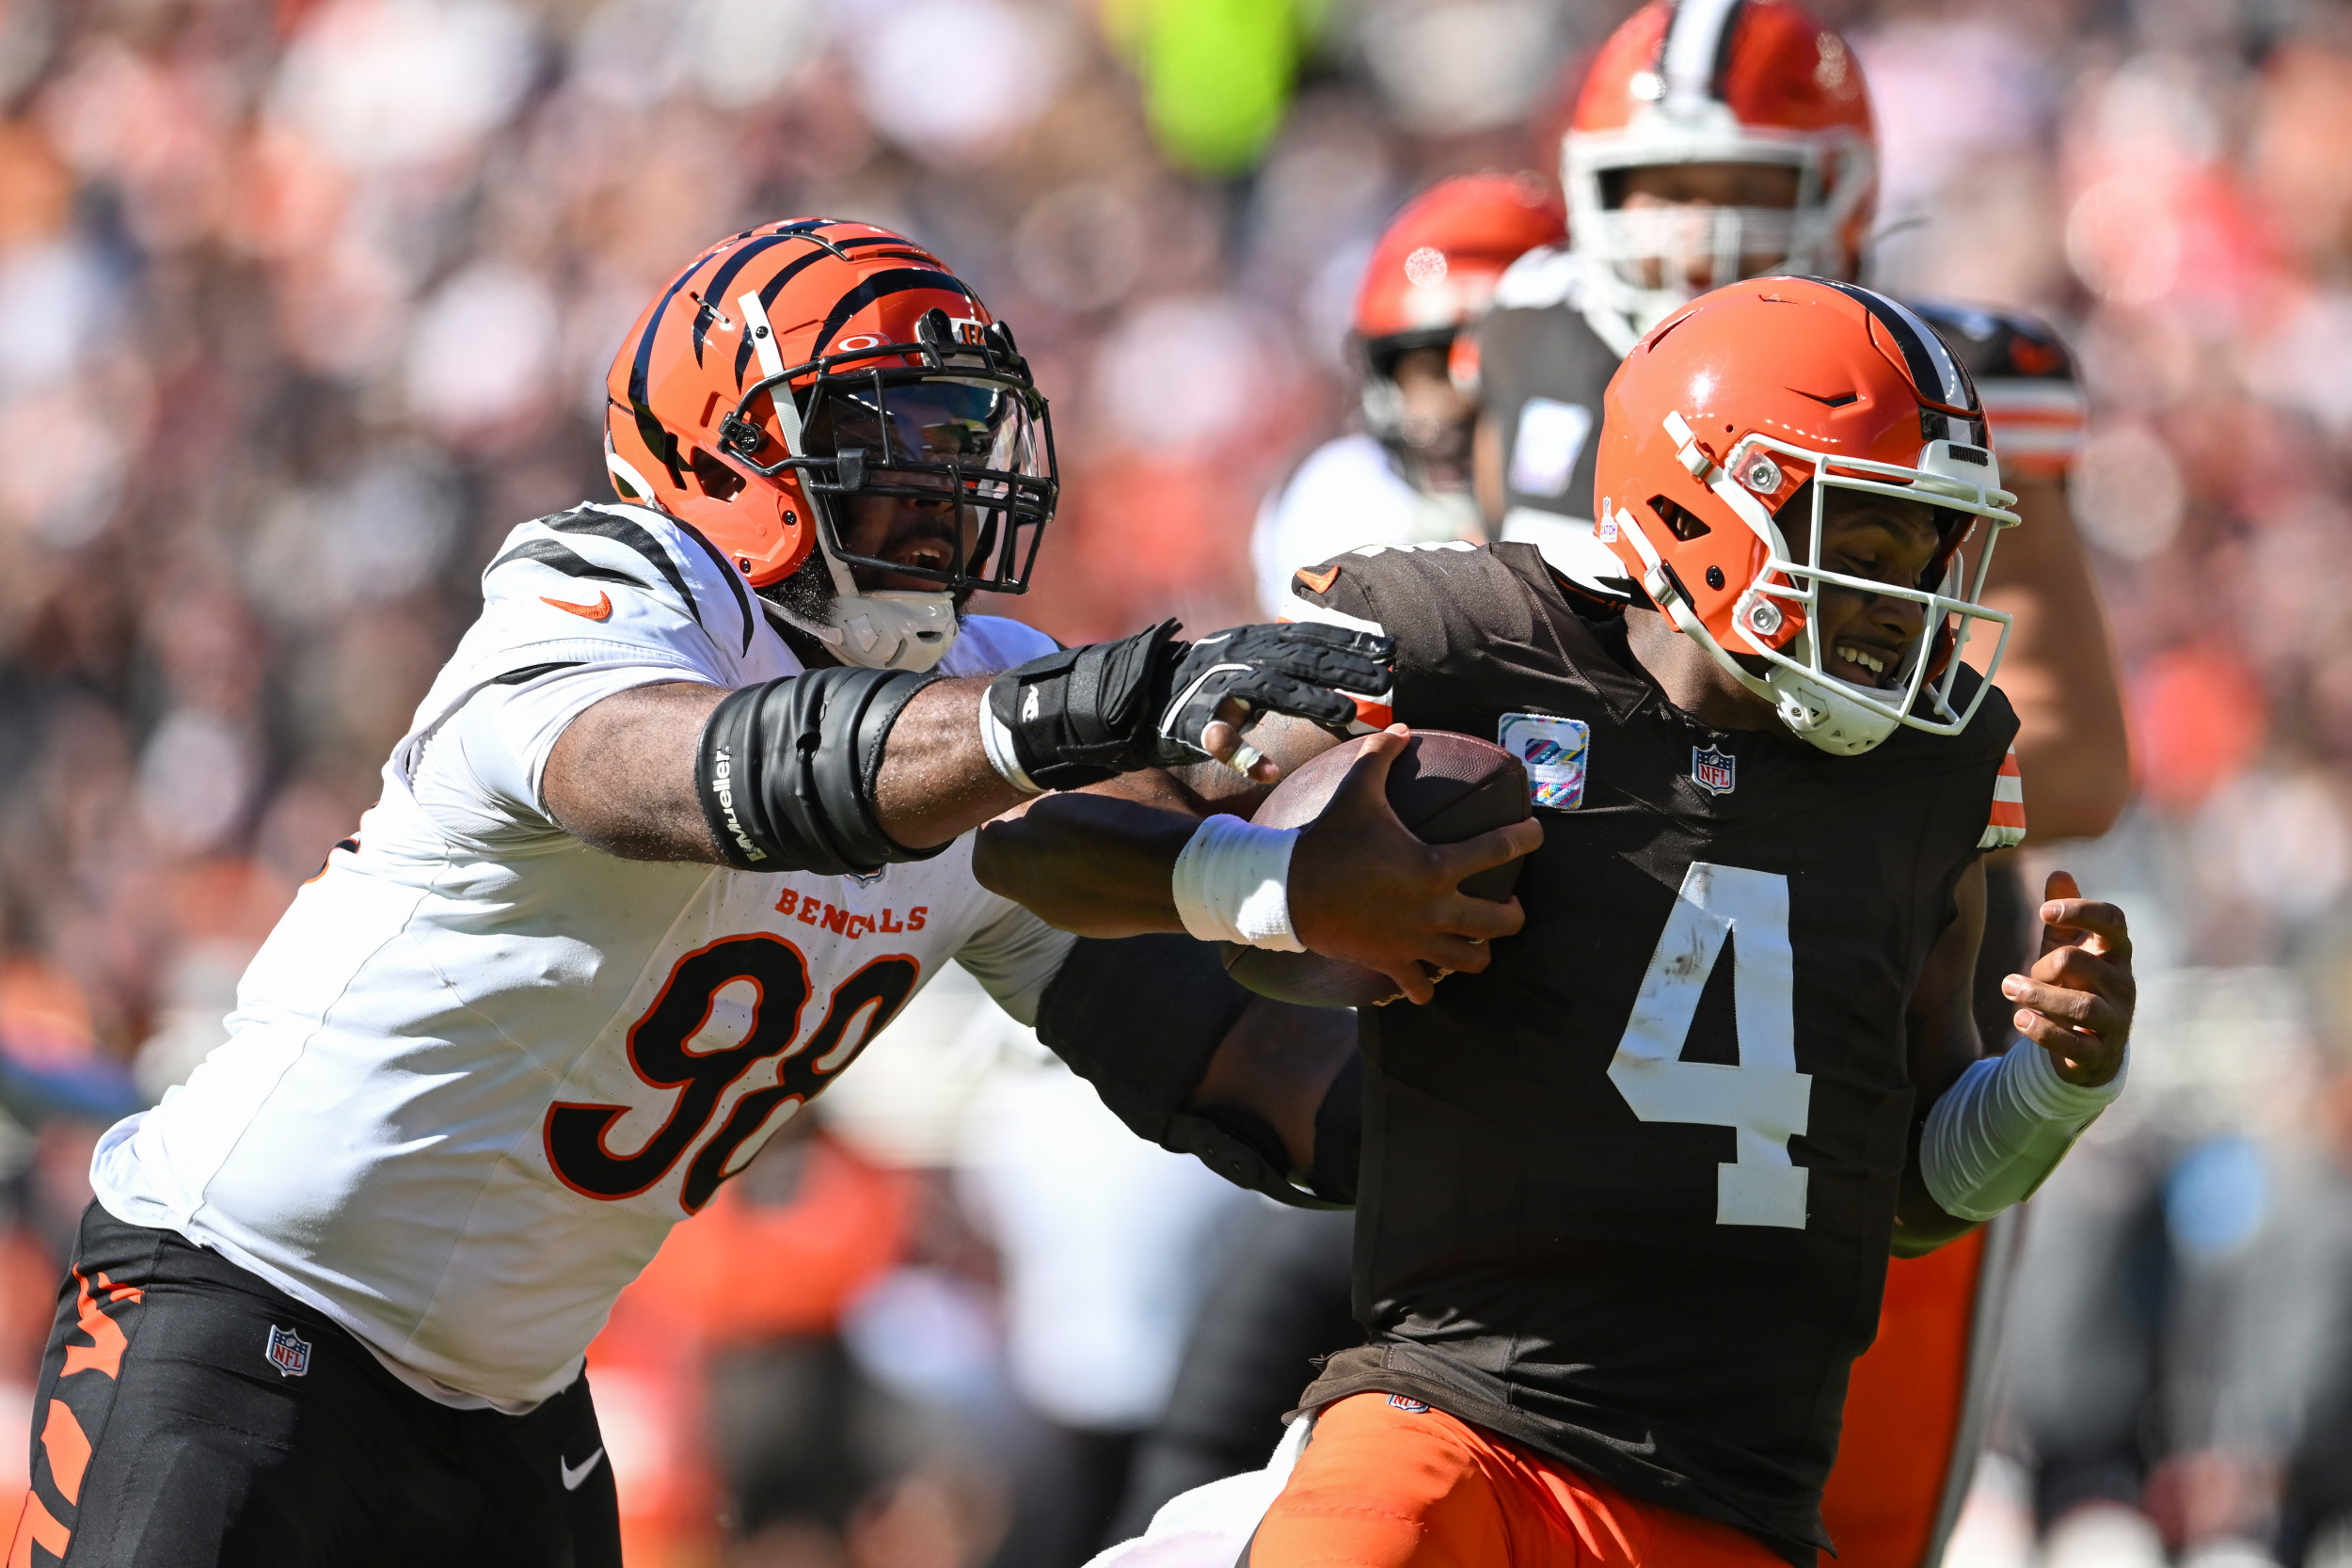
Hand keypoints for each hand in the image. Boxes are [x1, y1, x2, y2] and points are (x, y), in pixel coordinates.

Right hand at [989, 620, 1392, 791]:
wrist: (1112, 702)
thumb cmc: (1181, 691)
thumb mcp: (1230, 669)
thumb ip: (1271, 668)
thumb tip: (1326, 668)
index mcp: (1245, 644)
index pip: (1305, 637)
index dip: (1348, 643)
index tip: (1390, 651)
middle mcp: (1231, 659)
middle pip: (1299, 658)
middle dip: (1345, 669)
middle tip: (1388, 682)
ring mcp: (1208, 688)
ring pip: (1267, 691)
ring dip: (1311, 701)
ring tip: (1350, 717)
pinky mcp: (1184, 722)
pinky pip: (1216, 738)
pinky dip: (1242, 754)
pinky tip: (1268, 773)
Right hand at [1284, 727, 1542, 1004]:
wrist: (1288, 890)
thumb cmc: (1329, 838)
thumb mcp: (1356, 790)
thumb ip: (1381, 756)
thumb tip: (1401, 728)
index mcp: (1436, 867)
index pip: (1499, 851)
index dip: (1526, 838)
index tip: (1537, 833)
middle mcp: (1435, 910)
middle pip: (1499, 922)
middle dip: (1514, 915)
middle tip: (1512, 905)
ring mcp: (1415, 942)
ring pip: (1470, 960)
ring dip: (1479, 952)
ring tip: (1478, 943)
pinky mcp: (1391, 962)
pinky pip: (1422, 987)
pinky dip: (1428, 985)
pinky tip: (1428, 980)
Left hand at [2000, 870, 2132, 1086]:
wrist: (2089, 1050)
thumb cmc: (2077, 988)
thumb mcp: (2068, 951)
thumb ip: (2064, 919)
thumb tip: (2059, 873)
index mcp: (2115, 954)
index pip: (2113, 921)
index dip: (2081, 910)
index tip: (2044, 911)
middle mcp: (2122, 984)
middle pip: (2081, 961)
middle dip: (2043, 964)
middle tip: (2017, 978)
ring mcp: (2115, 1021)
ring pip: (2081, 1005)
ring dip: (2038, 996)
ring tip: (2008, 988)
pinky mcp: (2099, 1054)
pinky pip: (2075, 1043)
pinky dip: (2044, 1031)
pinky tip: (2019, 1019)